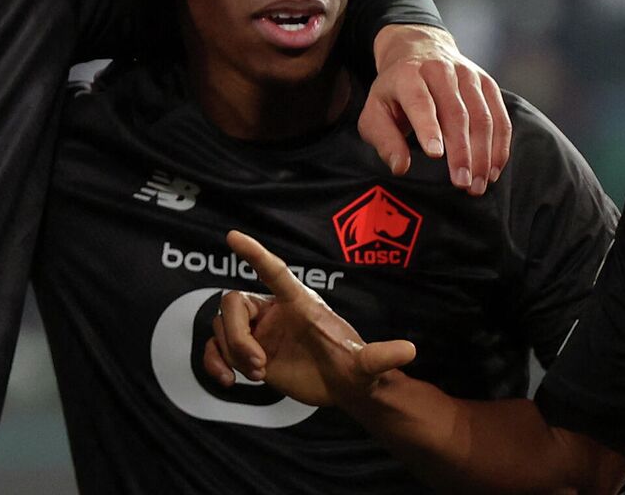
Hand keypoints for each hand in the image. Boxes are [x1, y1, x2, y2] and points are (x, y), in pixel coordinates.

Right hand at [202, 230, 415, 409]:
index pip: (274, 271)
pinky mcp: (246, 351)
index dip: (255, 254)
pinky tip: (228, 382)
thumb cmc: (352, 367)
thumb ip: (380, 358)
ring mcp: (257, 330)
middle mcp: (273, 310)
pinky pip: (214, 347)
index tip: (233, 236)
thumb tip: (410, 350)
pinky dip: (214, 362)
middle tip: (260, 367)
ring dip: (232, 353)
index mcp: (298, 303)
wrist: (340, 387)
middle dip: (239, 337)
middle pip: (233, 302)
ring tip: (258, 376)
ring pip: (220, 326)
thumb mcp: (365, 366)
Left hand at [360, 26, 511, 193]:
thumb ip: (384, 139)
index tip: (435, 155)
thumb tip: (400, 167)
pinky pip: (500, 117)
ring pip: (482, 117)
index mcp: (409, 75)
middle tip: (461, 183)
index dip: (429, 128)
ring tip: (478, 185)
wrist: (418, 49)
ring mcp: (468, 75)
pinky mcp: (487, 83)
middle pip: (456, 113)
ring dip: (483, 154)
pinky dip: (499, 146)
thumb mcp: (375, 110)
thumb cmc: (395, 90)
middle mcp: (441, 71)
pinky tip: (493, 170)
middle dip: (461, 152)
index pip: (420, 102)